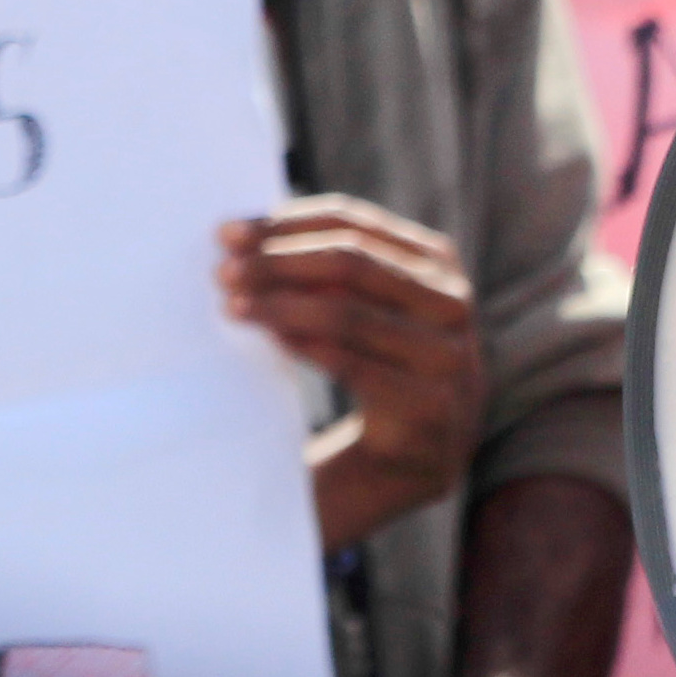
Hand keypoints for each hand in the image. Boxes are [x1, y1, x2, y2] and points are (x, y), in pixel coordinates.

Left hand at [219, 196, 483, 552]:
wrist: (420, 453)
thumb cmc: (379, 365)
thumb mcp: (370, 309)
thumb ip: (334, 275)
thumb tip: (248, 240)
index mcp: (438, 263)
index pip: (354, 223)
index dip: (289, 223)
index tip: (229, 232)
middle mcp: (452, 301)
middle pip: (352, 264)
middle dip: (278, 262)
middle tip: (223, 270)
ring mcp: (448, 354)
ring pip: (349, 313)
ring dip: (281, 305)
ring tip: (233, 306)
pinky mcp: (430, 404)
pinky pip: (354, 365)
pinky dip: (305, 346)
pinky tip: (270, 338)